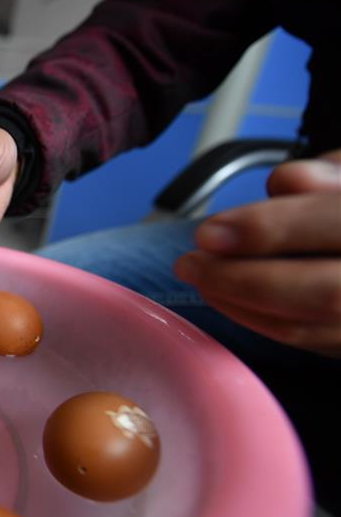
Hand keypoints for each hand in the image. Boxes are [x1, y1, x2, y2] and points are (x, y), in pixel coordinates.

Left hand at [174, 151, 340, 356]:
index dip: (270, 230)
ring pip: (312, 324)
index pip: (337, 225)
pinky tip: (226, 298)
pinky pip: (309, 341)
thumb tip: (285, 180)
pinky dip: (260, 320)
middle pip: (323, 293)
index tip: (209, 232)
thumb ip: (330, 175)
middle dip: (245, 279)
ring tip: (200, 277)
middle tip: (189, 263)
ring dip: (242, 304)